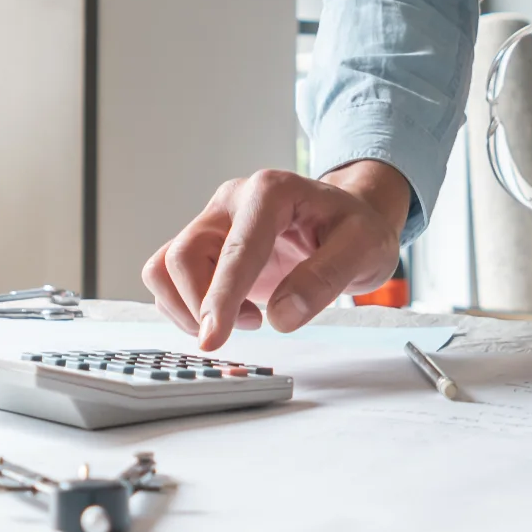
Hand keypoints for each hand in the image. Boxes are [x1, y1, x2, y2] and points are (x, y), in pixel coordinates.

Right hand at [141, 159, 413, 348]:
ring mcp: (213, 222)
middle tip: (254, 323)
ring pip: (165, 267)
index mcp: (270, 192)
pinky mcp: (205, 246)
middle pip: (184, 256)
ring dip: (188, 307)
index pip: (235, 249)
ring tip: (245, 317)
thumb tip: (281, 316)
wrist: (350, 221)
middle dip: (203, 304)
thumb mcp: (365, 249)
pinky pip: (168, 278)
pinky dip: (186, 307)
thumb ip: (326, 278)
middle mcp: (232, 201)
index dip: (221, 297)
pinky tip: (234, 312)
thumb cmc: (357, 230)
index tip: (214, 338)